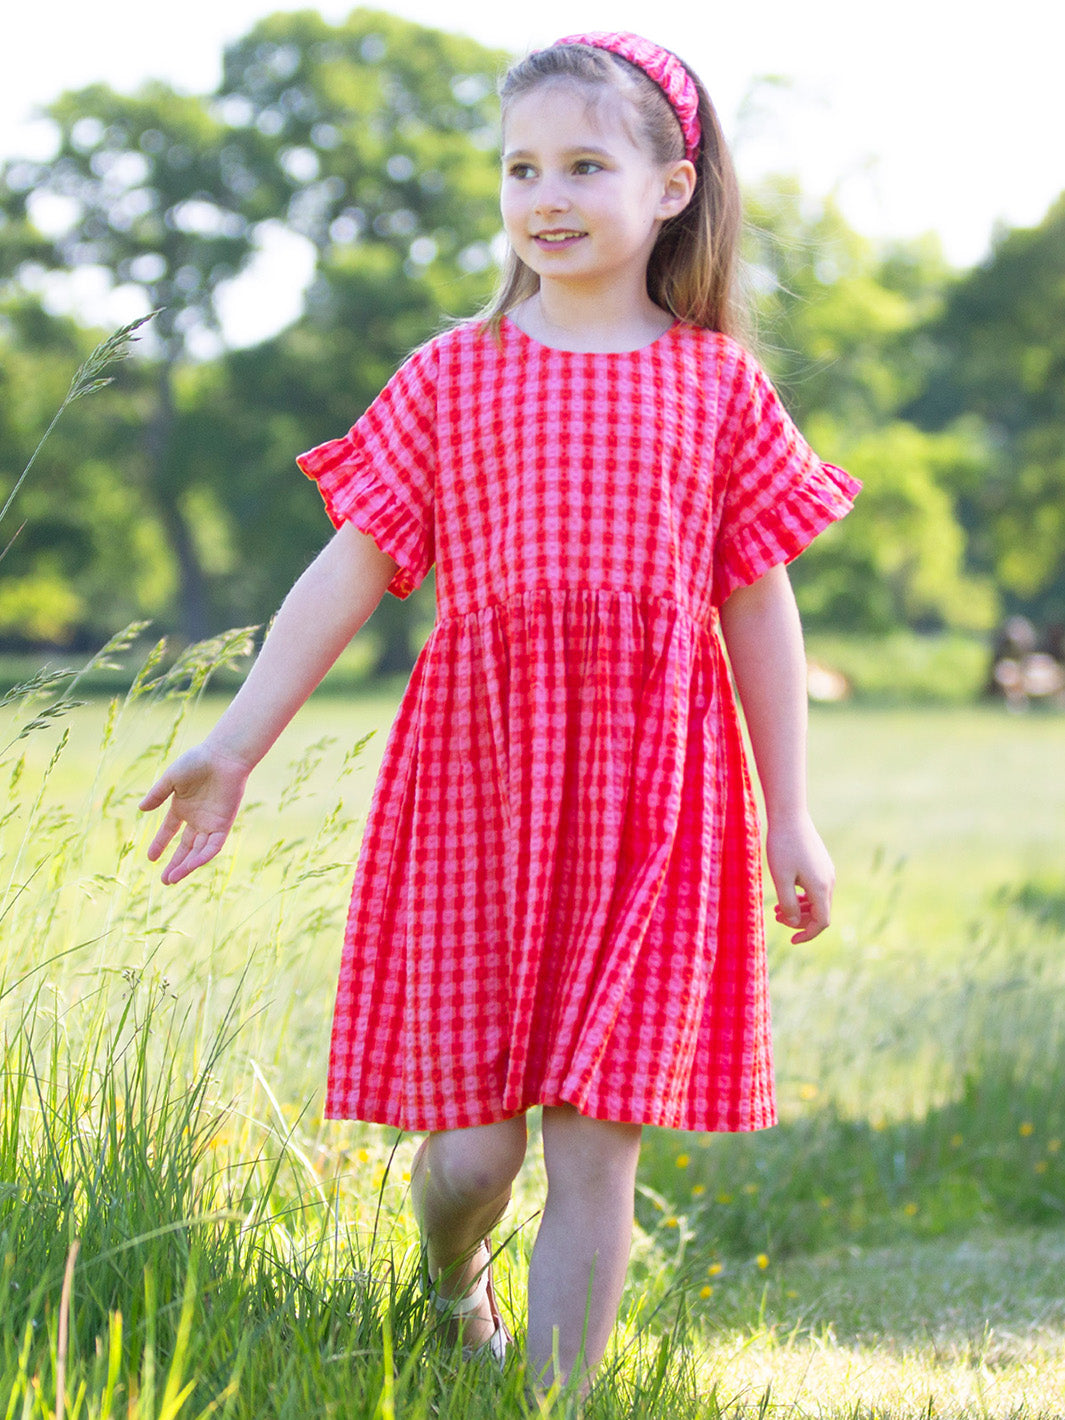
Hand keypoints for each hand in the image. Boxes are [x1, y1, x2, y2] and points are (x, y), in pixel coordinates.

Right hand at [139, 742, 250, 884]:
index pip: (169, 831)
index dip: (160, 844)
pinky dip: (202, 857)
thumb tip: (141, 810)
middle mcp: (197, 818)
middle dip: (175, 864)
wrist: (222, 756)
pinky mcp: (223, 824)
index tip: (150, 858)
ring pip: (198, 851)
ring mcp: (210, 823)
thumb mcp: (171, 779)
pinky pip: (213, 846)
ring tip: (172, 879)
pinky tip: (191, 866)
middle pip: (185, 847)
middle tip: (165, 881)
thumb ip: (157, 795)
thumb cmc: (198, 761)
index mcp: (183, 807)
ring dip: (186, 866)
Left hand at [766, 814, 834, 943]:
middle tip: (776, 917)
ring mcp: (827, 871)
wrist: (790, 815)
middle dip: (800, 921)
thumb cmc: (782, 846)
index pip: (821, 922)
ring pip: (818, 901)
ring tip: (777, 909)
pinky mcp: (821, 863)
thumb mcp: (780, 878)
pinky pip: (816, 888)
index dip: (807, 934)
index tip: (791, 940)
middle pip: (820, 913)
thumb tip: (795, 923)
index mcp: (820, 887)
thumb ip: (788, 904)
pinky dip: (803, 896)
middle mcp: (829, 881)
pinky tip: (787, 892)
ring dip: (800, 909)